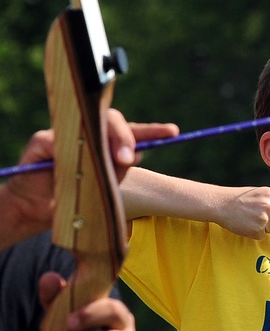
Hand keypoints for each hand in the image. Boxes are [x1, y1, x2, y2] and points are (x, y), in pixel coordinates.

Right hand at [2, 110, 178, 246]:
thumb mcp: (102, 188)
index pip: (133, 132)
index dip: (152, 130)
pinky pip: (57, 140)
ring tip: (118, 158)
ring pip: (89, 125)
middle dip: (125, 136)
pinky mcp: (42, 141)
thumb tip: (134, 154)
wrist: (36, 210)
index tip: (173, 132)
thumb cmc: (74, 200)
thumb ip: (118, 171)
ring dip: (104, 139)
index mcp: (108, 145)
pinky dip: (67, 149)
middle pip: (113, 120)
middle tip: (129, 158)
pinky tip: (74, 160)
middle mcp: (89, 134)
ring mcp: (66, 134)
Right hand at [215, 186, 269, 238]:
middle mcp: (269, 206)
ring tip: (251, 218)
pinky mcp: (257, 231)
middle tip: (267, 217)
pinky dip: (256, 232)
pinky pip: (263, 235)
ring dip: (265, 226)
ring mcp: (263, 219)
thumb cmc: (240, 198)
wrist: (220, 204)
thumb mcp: (259, 193)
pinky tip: (247, 224)